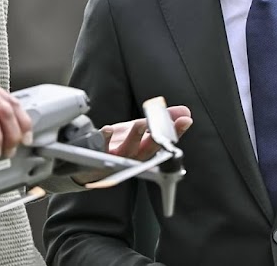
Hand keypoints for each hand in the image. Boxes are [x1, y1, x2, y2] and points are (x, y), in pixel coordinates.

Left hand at [72, 105, 192, 184]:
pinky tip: (108, 129)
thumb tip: (185, 112)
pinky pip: (101, 149)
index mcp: (146, 150)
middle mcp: (133, 157)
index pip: (164, 142)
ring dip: (135, 137)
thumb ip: (163, 121)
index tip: (185, 120)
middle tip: (164, 124)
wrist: (91, 164)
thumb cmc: (120, 146)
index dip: (176, 131)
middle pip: (148, 150)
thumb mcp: (142, 131)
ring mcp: (116, 158)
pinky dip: (104, 139)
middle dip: (157, 138)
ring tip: (141, 123)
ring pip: (128, 150)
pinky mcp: (99, 155)